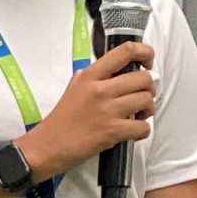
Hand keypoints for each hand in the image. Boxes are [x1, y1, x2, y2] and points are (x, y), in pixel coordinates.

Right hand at [21, 41, 153, 180]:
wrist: (47, 146)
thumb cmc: (61, 119)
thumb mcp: (74, 87)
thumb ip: (94, 77)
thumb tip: (118, 72)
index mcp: (91, 75)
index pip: (126, 51)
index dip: (146, 53)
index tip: (148, 63)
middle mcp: (100, 89)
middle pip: (143, 78)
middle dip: (149, 88)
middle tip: (142, 97)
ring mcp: (107, 110)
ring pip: (146, 100)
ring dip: (148, 109)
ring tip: (139, 115)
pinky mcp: (111, 131)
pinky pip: (143, 127)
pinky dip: (143, 131)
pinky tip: (133, 132)